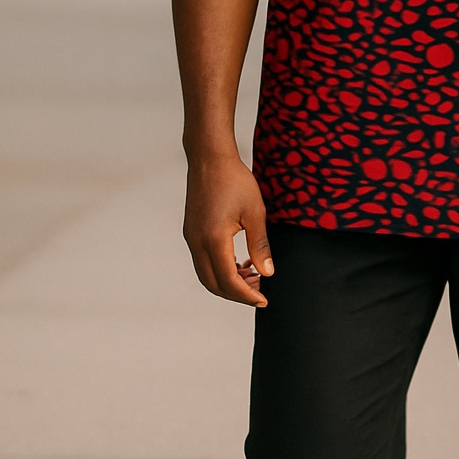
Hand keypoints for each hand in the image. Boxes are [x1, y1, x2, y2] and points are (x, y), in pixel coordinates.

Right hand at [183, 152, 272, 306]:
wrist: (210, 158)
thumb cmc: (235, 181)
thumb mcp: (255, 212)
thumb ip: (260, 245)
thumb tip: (267, 273)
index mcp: (214, 240)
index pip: (228, 281)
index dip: (246, 295)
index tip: (263, 300)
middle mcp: (197, 242)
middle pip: (214, 284)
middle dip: (237, 294)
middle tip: (259, 291)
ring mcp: (191, 238)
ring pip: (206, 274)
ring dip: (227, 282)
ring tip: (253, 276)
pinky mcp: (191, 232)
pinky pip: (202, 261)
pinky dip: (220, 269)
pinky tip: (240, 262)